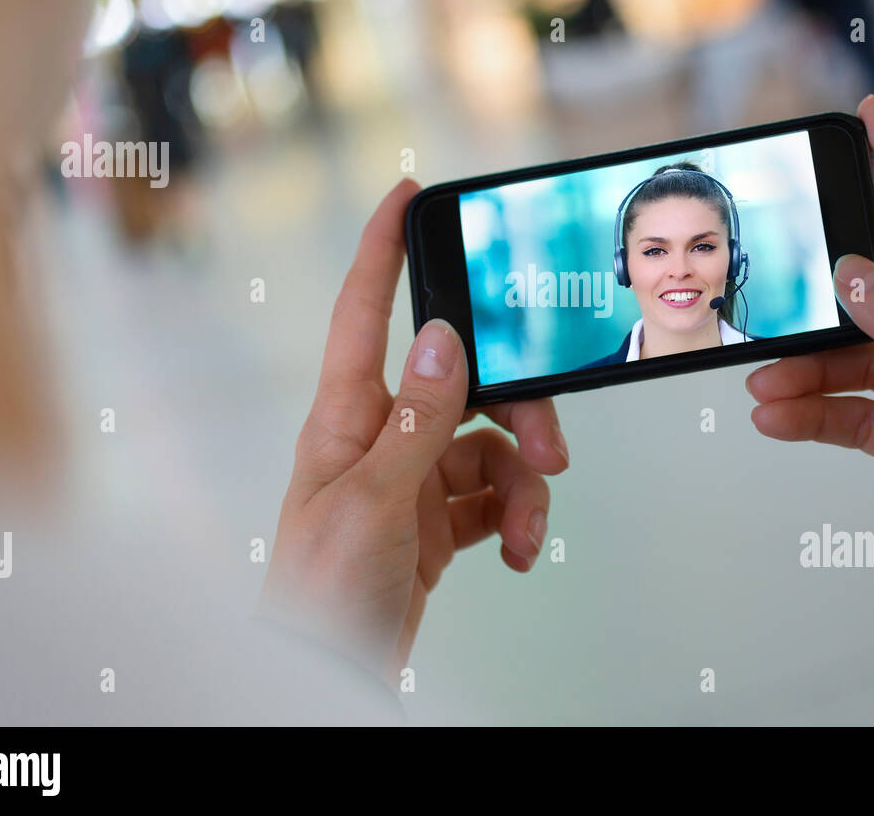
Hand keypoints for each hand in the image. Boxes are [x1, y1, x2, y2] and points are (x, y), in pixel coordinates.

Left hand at [256, 178, 568, 685]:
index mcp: (345, 420)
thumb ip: (416, 421)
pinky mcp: (435, 524)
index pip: (364, 314)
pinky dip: (515, 518)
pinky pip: (492, 497)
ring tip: (529, 528)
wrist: (326, 678)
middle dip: (518, 411)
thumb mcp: (372, 503)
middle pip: (464, 386)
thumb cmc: (321, 597)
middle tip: (552, 449)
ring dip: (523, 483)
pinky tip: (515, 549)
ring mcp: (409, 482)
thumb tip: (446, 341)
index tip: (405, 195)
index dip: (381, 251)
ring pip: (490, 447)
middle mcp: (379, 439)